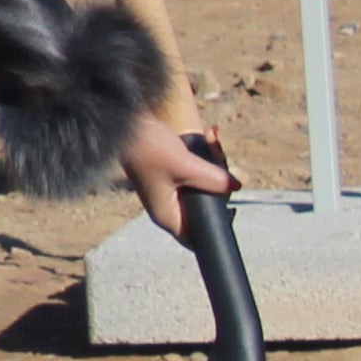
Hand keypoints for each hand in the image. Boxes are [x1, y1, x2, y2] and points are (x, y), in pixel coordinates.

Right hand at [124, 115, 234, 230]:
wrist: (123, 122)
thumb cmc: (147, 148)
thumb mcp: (185, 165)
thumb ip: (214, 179)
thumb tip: (236, 187)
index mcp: (167, 214)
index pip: (197, 237)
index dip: (216, 227)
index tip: (232, 209)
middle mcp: (168, 205)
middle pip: (206, 204)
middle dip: (220, 180)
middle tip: (220, 156)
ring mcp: (169, 189)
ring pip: (203, 183)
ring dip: (213, 160)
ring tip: (211, 135)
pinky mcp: (169, 172)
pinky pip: (195, 170)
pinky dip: (204, 154)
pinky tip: (207, 133)